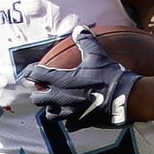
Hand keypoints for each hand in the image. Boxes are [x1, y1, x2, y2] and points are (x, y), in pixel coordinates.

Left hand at [19, 26, 138, 130]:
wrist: (125, 98)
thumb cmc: (109, 76)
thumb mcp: (97, 55)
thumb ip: (86, 41)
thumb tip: (79, 28)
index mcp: (62, 81)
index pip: (37, 75)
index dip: (30, 72)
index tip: (28, 72)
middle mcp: (62, 98)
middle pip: (38, 99)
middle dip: (38, 93)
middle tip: (42, 88)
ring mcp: (70, 113)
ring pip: (50, 115)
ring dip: (51, 109)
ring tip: (55, 104)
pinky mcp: (80, 122)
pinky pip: (68, 125)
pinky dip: (68, 121)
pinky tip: (72, 116)